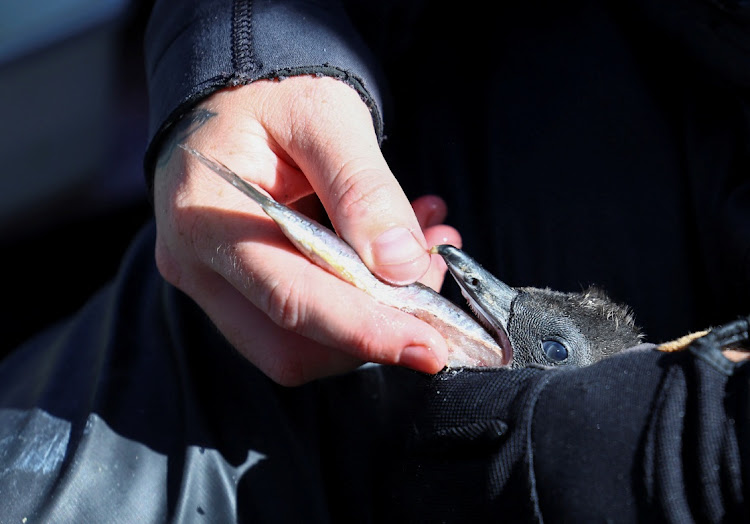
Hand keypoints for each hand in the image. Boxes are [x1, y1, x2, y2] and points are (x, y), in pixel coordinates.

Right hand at [152, 76, 460, 384]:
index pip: (292, 301)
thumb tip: (401, 268)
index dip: (366, 332)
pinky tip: (390, 255)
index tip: (431, 347)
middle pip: (290, 346)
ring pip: (298, 344)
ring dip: (372, 315)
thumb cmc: (271, 87)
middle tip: (433, 275)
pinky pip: (299, 319)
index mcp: (206, 217)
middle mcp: (198, 264)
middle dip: (374, 330)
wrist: (232, 87)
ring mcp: (212, 281)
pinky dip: (355, 302)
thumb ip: (363, 190)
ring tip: (421, 250)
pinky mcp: (236, 285)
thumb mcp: (325, 116)